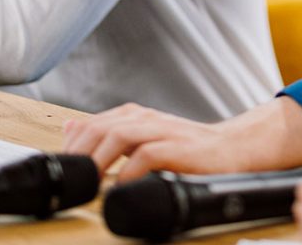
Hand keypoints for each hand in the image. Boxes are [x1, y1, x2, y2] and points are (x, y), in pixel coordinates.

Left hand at [62, 97, 301, 181]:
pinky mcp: (182, 148)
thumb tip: (71, 128)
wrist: (236, 148)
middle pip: (103, 127)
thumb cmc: (192, 149)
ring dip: (101, 159)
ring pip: (122, 135)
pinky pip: (149, 154)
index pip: (94, 123)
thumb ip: (110, 133)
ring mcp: (166, 131)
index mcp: (139, 116)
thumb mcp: (146, 137)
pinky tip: (123, 185)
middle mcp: (150, 119)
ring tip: (91, 183)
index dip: (75, 146)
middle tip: (73, 180)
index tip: (65, 169)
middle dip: (82, 153)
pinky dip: (131, 170)